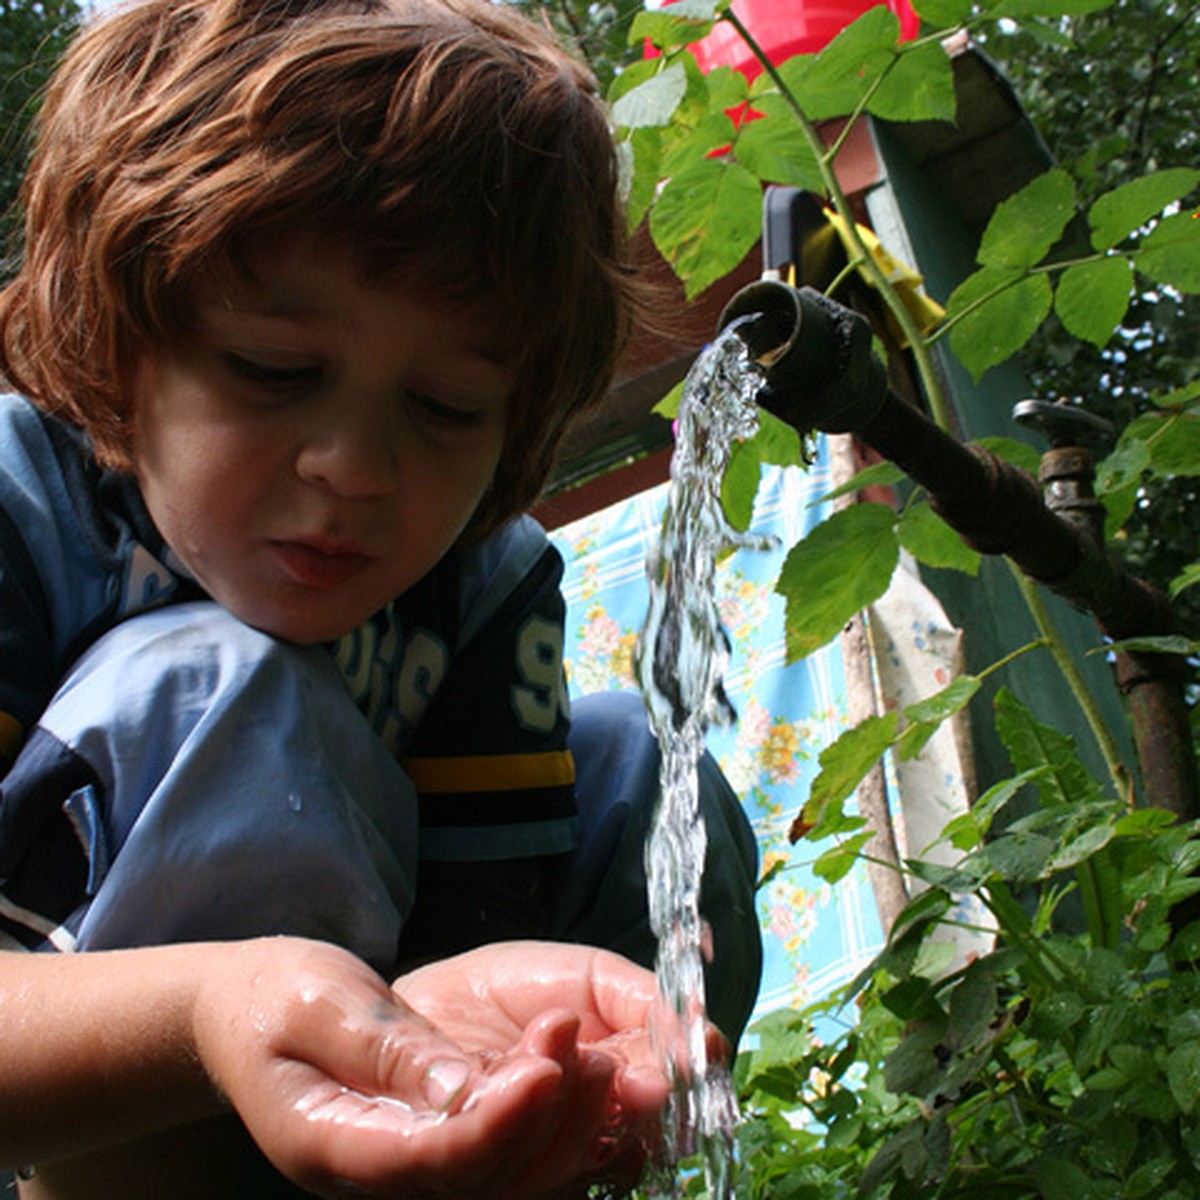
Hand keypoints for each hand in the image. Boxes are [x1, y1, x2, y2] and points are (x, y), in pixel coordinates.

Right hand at [191, 937, 672, 1198]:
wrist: (246, 1011)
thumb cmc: (273, 998)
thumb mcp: (320, 1005)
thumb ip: (390, 1050)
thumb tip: (465, 1088)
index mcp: (337, 1146)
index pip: (432, 1159)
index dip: (498, 1123)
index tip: (550, 1067)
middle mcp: (385, 1172)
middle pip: (486, 1177)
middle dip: (554, 1123)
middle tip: (601, 1057)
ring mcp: (416, 1163)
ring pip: (511, 1173)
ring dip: (570, 1123)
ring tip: (608, 1055)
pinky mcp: (443, 1138)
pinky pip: (512, 1149)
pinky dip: (560, 1116)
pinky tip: (596, 1065)